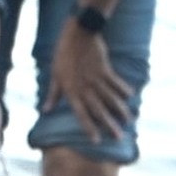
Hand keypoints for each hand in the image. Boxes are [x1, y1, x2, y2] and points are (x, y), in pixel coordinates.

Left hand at [44, 26, 132, 143]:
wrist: (78, 33)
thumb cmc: (63, 54)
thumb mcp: (55, 74)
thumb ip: (53, 94)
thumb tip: (45, 111)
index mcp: (71, 90)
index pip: (81, 113)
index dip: (89, 128)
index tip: (96, 141)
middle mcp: (85, 87)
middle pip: (99, 109)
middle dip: (109, 124)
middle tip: (119, 137)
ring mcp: (96, 78)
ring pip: (111, 98)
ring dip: (120, 110)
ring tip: (128, 121)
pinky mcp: (105, 69)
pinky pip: (116, 83)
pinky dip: (124, 89)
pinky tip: (130, 97)